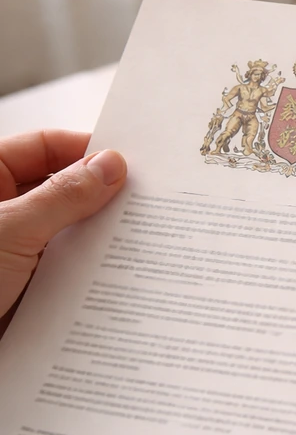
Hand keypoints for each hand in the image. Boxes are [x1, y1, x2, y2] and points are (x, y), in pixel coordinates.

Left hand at [0, 130, 126, 317]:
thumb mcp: (9, 232)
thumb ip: (63, 196)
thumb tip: (109, 166)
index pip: (46, 147)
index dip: (86, 151)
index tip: (129, 163)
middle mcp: (1, 212)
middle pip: (63, 188)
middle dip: (100, 196)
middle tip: (142, 202)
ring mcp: (15, 250)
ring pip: (70, 231)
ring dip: (98, 239)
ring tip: (135, 241)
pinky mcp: (27, 287)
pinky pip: (68, 271)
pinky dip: (90, 274)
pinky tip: (115, 277)